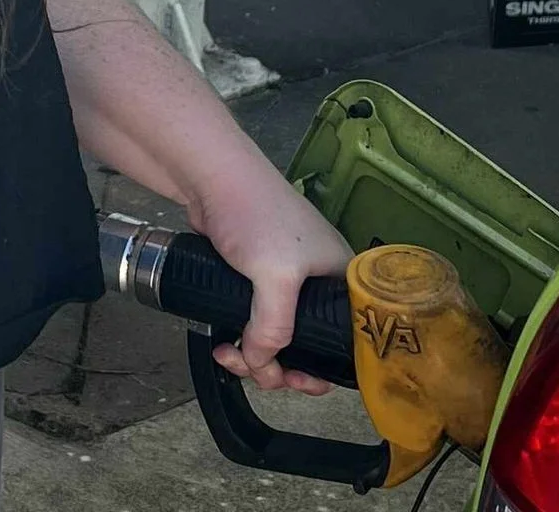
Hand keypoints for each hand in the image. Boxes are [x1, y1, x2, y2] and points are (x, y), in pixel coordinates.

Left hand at [190, 149, 353, 396]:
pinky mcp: (256, 281)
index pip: (347, 340)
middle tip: (257, 372)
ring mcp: (286, 283)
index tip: (297, 380)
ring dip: (255, 358)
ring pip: (279, 339)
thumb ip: (274, 327)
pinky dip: (242, 340)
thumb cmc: (255, 215)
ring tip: (229, 355)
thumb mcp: (276, 275)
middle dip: (282, 367)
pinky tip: (223, 344)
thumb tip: (261, 363)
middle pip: (310, 345)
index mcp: (340, 279)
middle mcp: (319, 283)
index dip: (325, 367)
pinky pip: (257, 324)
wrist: (212, 178)